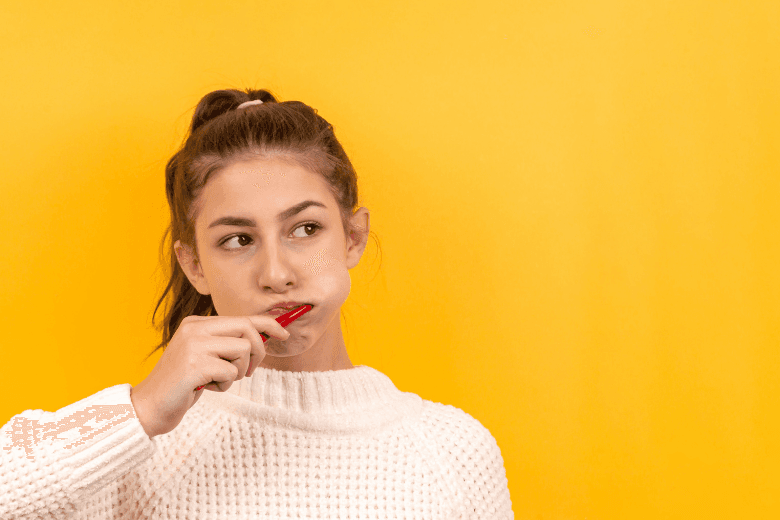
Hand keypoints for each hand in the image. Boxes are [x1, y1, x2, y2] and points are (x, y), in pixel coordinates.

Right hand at [130, 314, 289, 437]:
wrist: (149, 406)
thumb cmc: (182, 384)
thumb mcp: (205, 356)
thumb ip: (227, 344)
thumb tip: (264, 337)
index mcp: (197, 323)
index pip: (241, 318)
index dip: (267, 324)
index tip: (284, 333)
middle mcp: (194, 329)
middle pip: (246, 329)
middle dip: (257, 352)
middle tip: (248, 371)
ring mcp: (193, 345)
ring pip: (242, 350)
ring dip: (237, 372)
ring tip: (217, 380)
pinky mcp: (194, 365)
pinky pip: (230, 371)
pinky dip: (224, 385)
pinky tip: (206, 388)